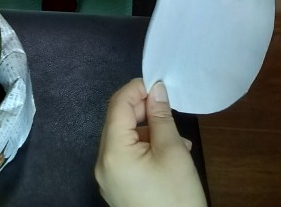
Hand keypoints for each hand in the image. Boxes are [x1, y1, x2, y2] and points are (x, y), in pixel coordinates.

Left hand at [95, 80, 206, 206]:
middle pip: (118, 121)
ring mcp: (109, 178)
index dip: (137, 88)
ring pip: (125, 139)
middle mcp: (103, 162)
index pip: (117, 104)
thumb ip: (161, 116)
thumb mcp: (173, 151)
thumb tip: (157, 88)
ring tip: (177, 136)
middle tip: (169, 109)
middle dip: (143, 110)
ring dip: (148, 130)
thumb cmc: (175, 196)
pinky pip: (128, 157)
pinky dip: (146, 148)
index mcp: (112, 150)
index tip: (160, 84)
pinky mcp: (119, 189)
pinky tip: (171, 153)